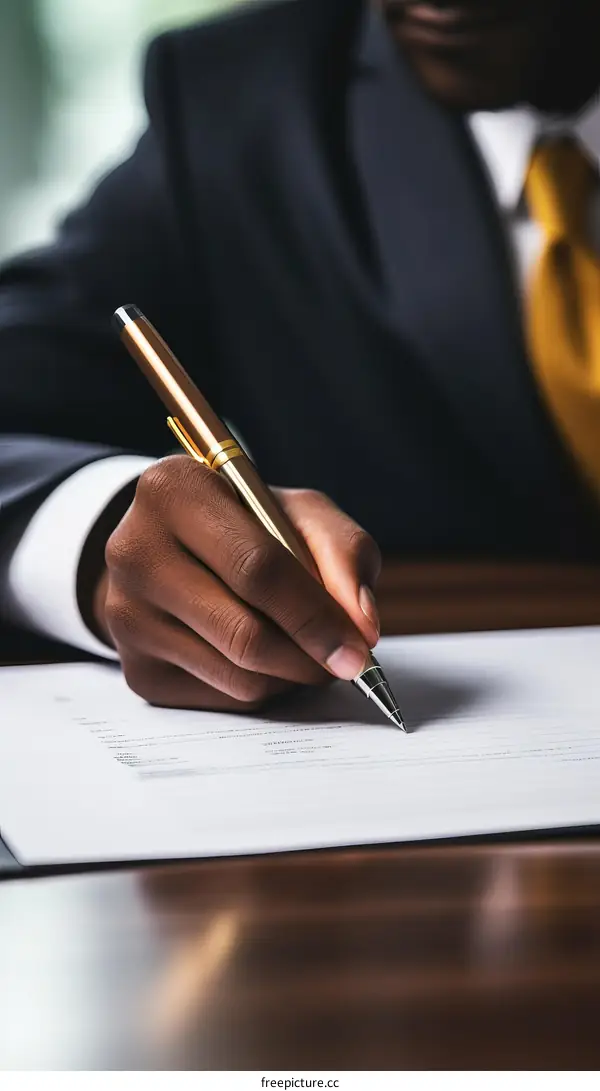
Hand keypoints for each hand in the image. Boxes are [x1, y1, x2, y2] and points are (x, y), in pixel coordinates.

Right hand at [96, 456, 380, 710]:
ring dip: (291, 675)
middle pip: (245, 633)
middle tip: (348, 662)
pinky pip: (222, 700)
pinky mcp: (136, 670)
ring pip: (238, 676)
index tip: (361, 648)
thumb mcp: (300, 513)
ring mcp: (126, 616)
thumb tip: (362, 625)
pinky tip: (264, 658)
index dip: (316, 614)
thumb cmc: (249, 525)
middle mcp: (134, 551)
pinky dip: (262, 688)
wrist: (175, 548)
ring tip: (305, 648)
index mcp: (173, 490)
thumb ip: (344, 553)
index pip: (256, 567)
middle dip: (311, 657)